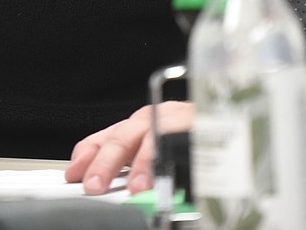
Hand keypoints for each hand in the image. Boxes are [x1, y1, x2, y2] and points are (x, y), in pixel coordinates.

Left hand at [64, 101, 193, 194]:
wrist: (231, 120)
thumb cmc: (190, 140)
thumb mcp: (152, 151)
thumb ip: (132, 167)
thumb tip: (106, 187)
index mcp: (137, 126)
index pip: (104, 137)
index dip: (87, 156)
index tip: (73, 175)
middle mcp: (154, 118)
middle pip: (123, 137)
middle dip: (106, 163)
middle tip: (96, 185)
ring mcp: (178, 119)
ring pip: (155, 137)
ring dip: (144, 163)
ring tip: (136, 186)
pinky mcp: (203, 124)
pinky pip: (188, 139)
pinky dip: (179, 155)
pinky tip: (174, 173)